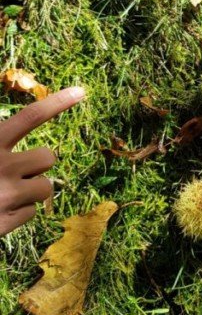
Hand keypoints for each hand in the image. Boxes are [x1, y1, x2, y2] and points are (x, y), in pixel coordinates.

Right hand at [0, 87, 83, 234]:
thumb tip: (4, 123)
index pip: (29, 117)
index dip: (56, 103)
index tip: (81, 91)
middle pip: (47, 157)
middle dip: (37, 164)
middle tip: (17, 170)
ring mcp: (5, 196)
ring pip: (45, 187)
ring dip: (31, 189)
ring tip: (4, 192)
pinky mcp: (6, 223)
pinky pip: (31, 213)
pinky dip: (18, 212)